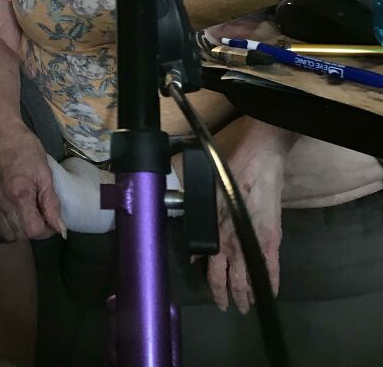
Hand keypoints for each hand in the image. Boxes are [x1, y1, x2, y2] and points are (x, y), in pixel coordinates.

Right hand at [0, 122, 63, 241]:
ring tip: (27, 213)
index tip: (50, 217)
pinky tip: (14, 213)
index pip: (33, 230)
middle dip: (34, 229)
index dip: (46, 228)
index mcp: (19, 193)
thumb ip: (52, 204)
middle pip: (20, 235)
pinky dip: (6, 226)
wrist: (1, 134)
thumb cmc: (27, 149)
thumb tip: (61, 230)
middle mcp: (1, 201)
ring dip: (20, 230)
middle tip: (40, 213)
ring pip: (6, 234)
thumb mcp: (45, 173)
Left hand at [206, 120, 293, 313]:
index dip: (214, 288)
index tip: (216, 299)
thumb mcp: (208, 198)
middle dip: (231, 297)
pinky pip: (272, 269)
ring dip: (248, 294)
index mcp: (217, 234)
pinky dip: (271, 284)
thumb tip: (196, 245)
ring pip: (250, 280)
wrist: (259, 162)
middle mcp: (233, 244)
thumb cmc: (230, 174)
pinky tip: (270, 293)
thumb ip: (203, 224)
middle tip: (232, 307)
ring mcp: (254, 243)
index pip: (212, 271)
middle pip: (232, 281)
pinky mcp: (272, 239)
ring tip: (248, 303)